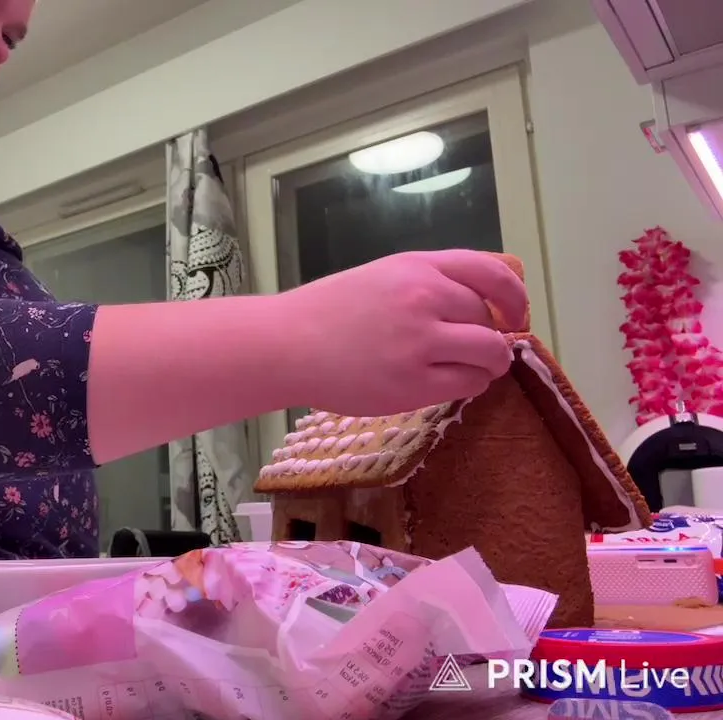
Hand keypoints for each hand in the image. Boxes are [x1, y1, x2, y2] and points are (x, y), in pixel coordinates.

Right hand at [284, 249, 528, 415]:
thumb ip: (429, 282)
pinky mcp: (414, 383)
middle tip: (477, 351)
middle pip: (491, 319)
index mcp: (417, 266)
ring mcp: (421, 342)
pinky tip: (446, 382)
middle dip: (493, 336)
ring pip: (490, 353)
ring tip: (470, 370)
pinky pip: (469, 383)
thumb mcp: (382, 276)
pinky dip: (469, 384)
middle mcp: (425, 297)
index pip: (493, 273)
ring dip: (489, 364)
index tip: (515, 315)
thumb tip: (484, 304)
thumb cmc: (327, 312)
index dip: (515, 297)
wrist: (285, 345)